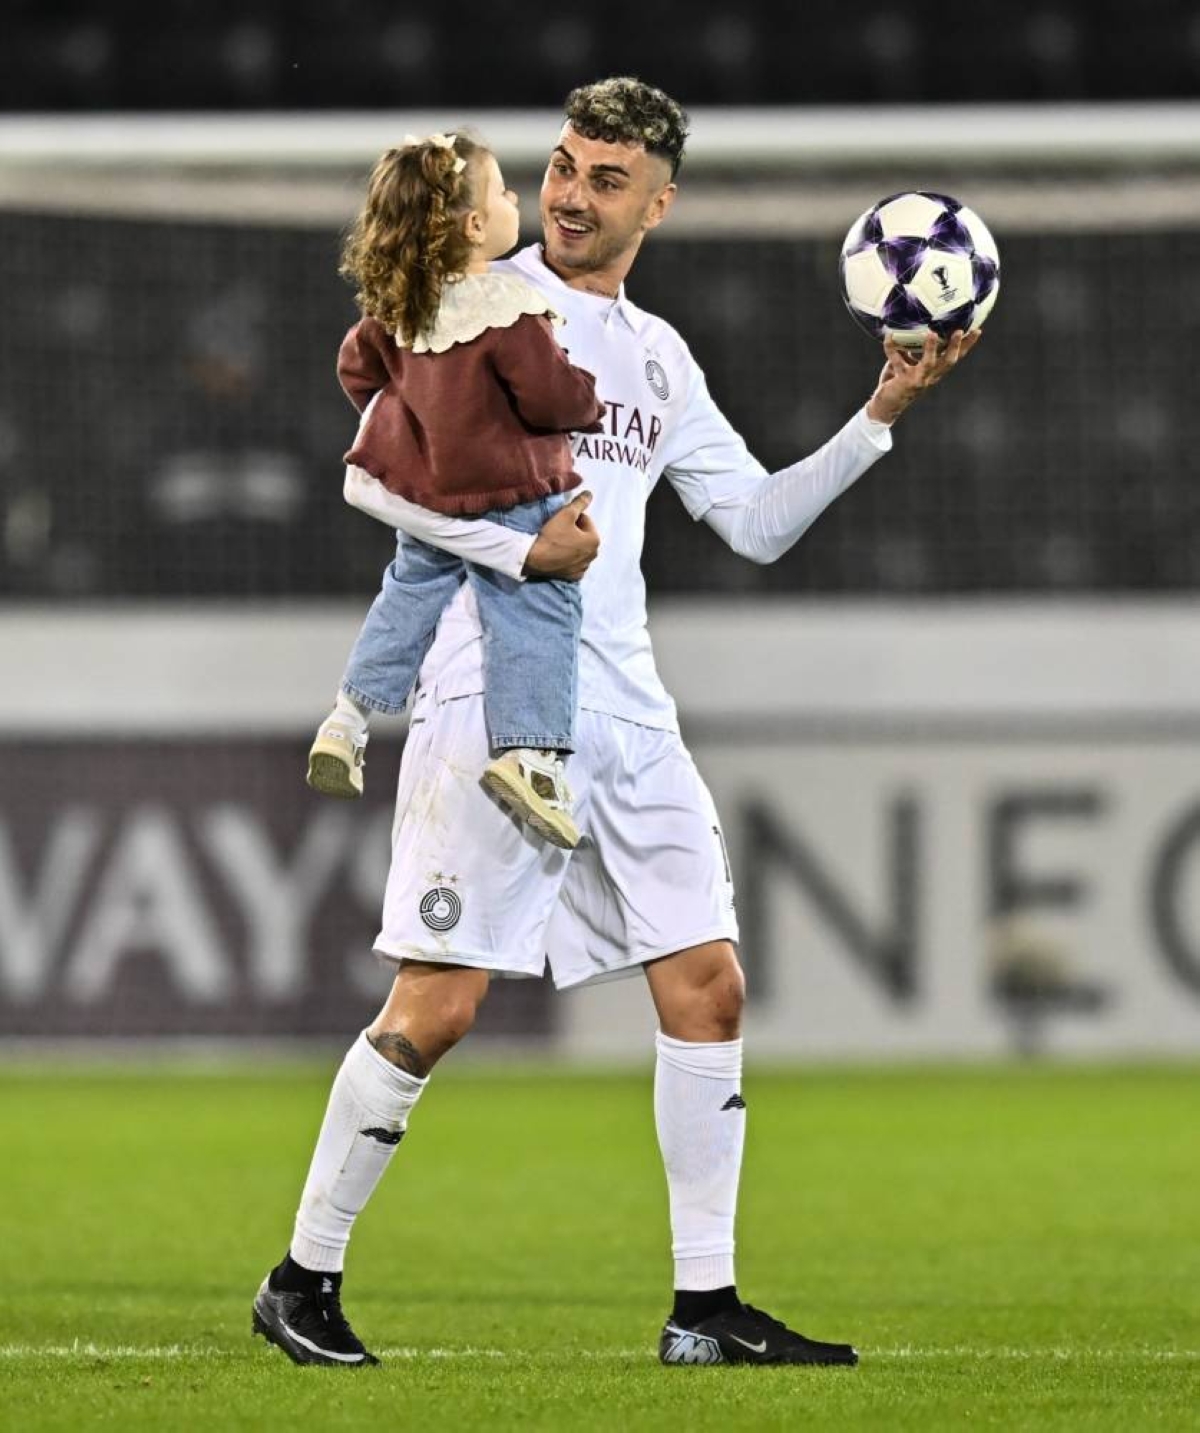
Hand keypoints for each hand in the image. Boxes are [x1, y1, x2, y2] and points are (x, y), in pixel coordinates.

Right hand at [523, 490, 599, 580]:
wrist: (534, 559)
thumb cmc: (552, 536)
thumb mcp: (566, 514)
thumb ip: (580, 503)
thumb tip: (590, 494)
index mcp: (595, 540)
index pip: (585, 520)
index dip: (572, 518)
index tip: (560, 521)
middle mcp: (593, 556)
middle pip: (583, 536)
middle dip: (573, 532)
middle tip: (558, 531)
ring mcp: (583, 568)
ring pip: (578, 549)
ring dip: (571, 544)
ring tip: (556, 543)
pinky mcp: (573, 577)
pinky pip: (573, 563)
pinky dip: (568, 559)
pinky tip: (557, 555)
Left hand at [865, 329, 980, 425]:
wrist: (885, 405)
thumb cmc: (897, 381)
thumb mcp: (908, 363)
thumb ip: (912, 350)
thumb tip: (912, 328)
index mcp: (935, 372)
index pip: (955, 357)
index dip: (967, 345)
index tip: (977, 330)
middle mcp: (930, 376)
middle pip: (948, 361)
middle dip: (956, 346)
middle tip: (960, 331)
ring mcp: (918, 379)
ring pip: (929, 363)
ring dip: (931, 348)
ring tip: (931, 333)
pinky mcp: (903, 380)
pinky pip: (897, 360)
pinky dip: (892, 347)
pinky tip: (889, 336)